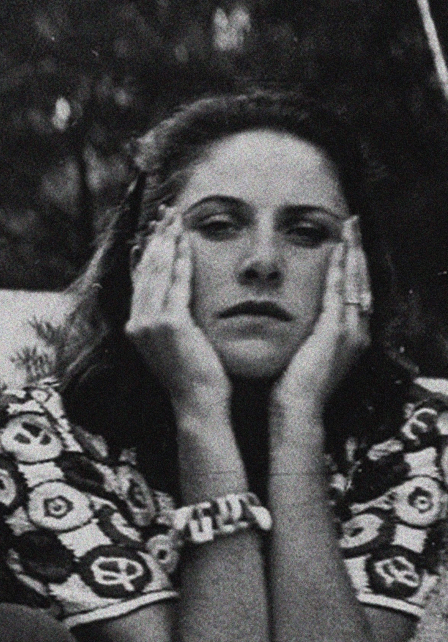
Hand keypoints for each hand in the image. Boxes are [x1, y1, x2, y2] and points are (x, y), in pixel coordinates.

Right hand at [125, 206, 229, 411]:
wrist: (197, 404)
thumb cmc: (194, 379)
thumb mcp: (175, 346)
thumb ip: (170, 322)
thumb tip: (176, 303)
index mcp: (136, 327)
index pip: (140, 281)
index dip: (147, 252)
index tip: (155, 230)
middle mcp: (137, 323)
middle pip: (146, 270)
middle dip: (157, 239)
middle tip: (167, 214)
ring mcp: (150, 323)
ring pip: (158, 272)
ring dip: (168, 242)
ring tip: (176, 219)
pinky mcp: (169, 324)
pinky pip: (176, 283)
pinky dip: (182, 259)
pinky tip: (187, 241)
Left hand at [272, 216, 370, 419]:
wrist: (296, 409)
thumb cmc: (292, 384)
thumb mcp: (304, 350)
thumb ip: (306, 330)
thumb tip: (288, 312)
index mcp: (350, 335)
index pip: (354, 290)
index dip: (352, 264)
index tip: (346, 240)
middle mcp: (358, 330)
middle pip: (361, 280)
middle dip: (357, 251)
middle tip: (353, 224)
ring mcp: (351, 331)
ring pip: (356, 281)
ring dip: (352, 252)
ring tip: (350, 228)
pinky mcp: (337, 332)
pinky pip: (340, 292)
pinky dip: (340, 270)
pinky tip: (337, 250)